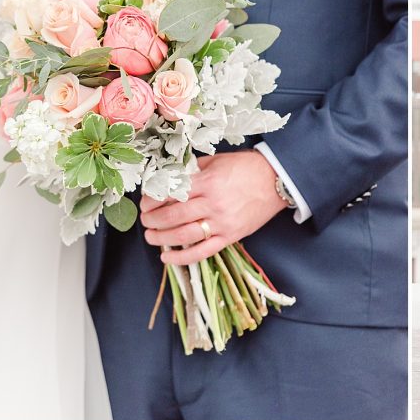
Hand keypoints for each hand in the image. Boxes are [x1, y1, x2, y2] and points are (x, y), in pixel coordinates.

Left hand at [140, 149, 285, 264]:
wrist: (276, 180)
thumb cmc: (245, 168)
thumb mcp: (216, 161)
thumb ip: (192, 171)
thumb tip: (167, 180)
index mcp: (208, 182)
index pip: (170, 194)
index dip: (152, 200)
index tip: (145, 202)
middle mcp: (213, 203)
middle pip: (172, 216)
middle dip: (152, 219)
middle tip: (144, 219)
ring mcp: (222, 222)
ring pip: (183, 235)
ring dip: (161, 237)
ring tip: (150, 236)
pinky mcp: (230, 236)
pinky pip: (202, 252)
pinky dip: (182, 258)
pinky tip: (166, 257)